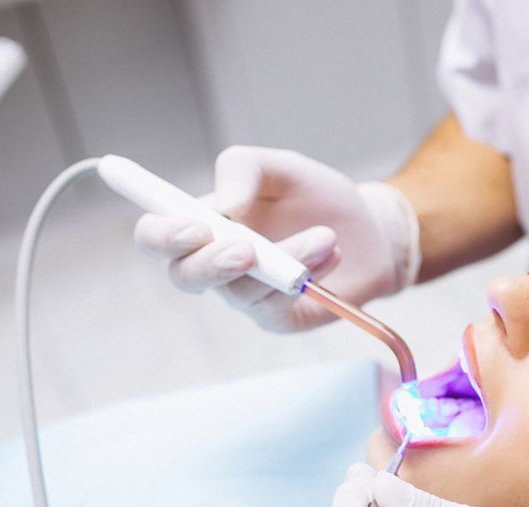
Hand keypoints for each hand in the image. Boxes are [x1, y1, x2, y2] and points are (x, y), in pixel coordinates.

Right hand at [134, 146, 419, 331]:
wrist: (371, 229)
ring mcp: (245, 295)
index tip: (196, 226)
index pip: (157, 236)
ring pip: (241, 289)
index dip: (162, 235)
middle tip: (246, 250)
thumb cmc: (317, 197)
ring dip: (285, 259)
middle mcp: (215, 263)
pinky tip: (332, 254)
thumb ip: (243, 170)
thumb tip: (223, 207)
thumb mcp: (281, 167)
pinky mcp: (277, 318)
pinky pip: (275, 306)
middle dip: (211, 265)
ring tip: (326, 236)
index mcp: (204, 223)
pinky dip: (305, 275)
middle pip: (184, 277)